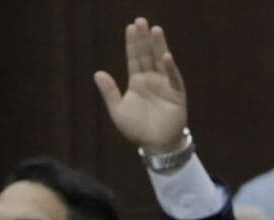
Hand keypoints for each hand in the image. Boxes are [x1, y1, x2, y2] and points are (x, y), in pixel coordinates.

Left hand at [93, 18, 186, 154]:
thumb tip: (97, 73)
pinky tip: (164, 56)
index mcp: (137, 82)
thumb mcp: (118, 110)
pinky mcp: (176, 92)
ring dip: (158, 46)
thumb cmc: (136, 129)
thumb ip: (109, 92)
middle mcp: (151, 79)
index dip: (132, 44)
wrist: (155, 144)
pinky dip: (169, 68)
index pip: (134, 58)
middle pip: (147, 55)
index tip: (130, 27)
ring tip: (155, 30)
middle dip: (144, 39)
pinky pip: (173, 78)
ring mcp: (165, 84)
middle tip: (140, 21)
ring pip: (160, 61)